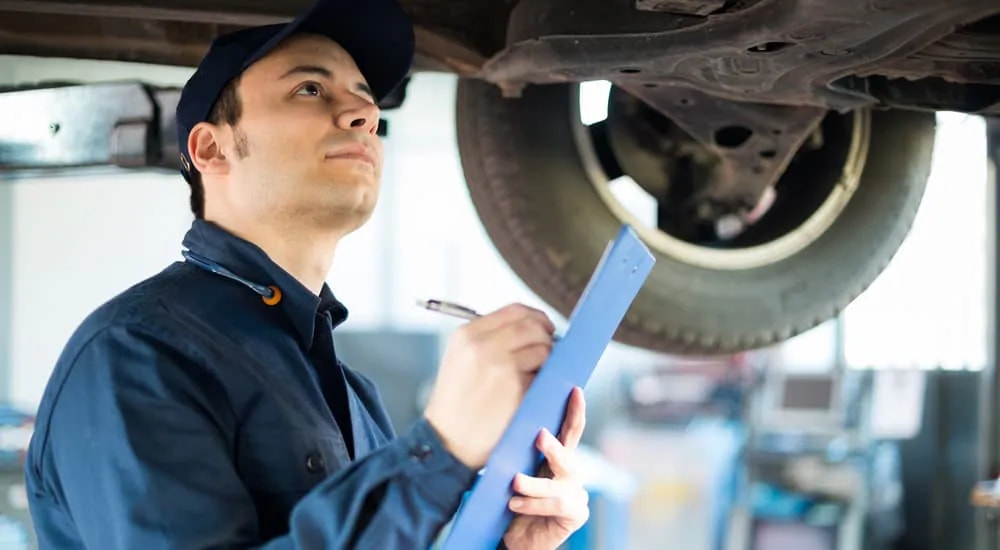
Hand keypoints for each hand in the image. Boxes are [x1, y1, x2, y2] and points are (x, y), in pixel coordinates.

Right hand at [423, 303, 555, 467]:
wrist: (446, 443)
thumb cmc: (456, 404)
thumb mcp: (460, 359)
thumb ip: (489, 339)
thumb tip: (532, 328)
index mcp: (468, 335)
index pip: (515, 311)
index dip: (536, 318)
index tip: (544, 328)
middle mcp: (483, 346)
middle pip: (533, 326)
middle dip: (546, 338)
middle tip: (548, 352)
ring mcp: (501, 367)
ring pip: (544, 349)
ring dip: (547, 362)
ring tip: (535, 376)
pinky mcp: (517, 389)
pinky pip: (545, 376)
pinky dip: (544, 383)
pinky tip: (532, 393)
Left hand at [502, 387, 589, 549]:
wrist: (515, 539)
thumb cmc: (512, 502)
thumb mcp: (513, 474)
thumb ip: (518, 456)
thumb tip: (506, 430)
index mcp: (557, 459)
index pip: (569, 431)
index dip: (574, 411)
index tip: (575, 390)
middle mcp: (570, 474)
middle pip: (568, 455)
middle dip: (554, 446)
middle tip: (540, 436)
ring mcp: (576, 494)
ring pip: (559, 483)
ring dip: (535, 483)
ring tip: (515, 483)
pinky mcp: (576, 514)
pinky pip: (558, 505)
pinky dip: (534, 504)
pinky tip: (515, 505)